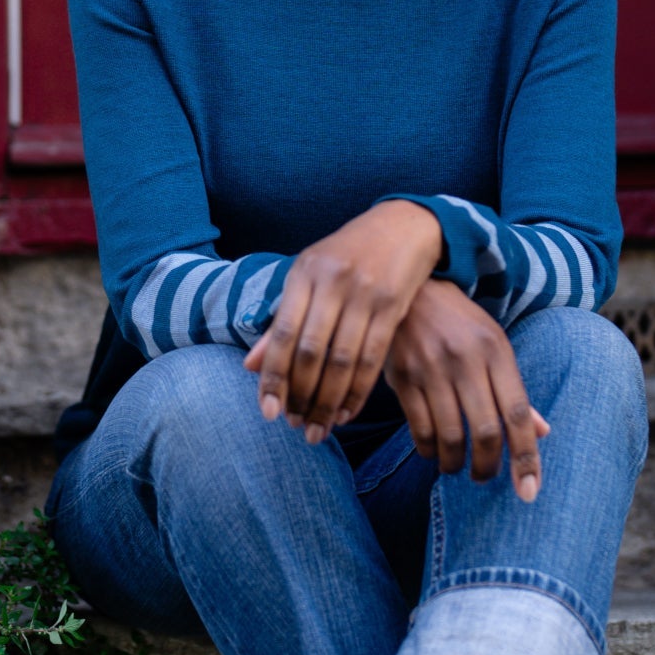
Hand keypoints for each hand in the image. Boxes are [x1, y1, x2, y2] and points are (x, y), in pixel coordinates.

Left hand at [243, 199, 442, 440]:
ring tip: (319, 428)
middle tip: (295, 427)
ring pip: (342, 360)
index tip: (267, 412)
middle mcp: (331, 282)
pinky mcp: (393, 305)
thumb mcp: (309, 276)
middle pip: (311, 352)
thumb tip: (249, 367)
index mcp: (303, 273)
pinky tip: (347, 413)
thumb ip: (280, 321)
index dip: (273, 377)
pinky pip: (372, 358)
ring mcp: (364, 293)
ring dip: (328, 401)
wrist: (404, 226)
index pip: (281, 334)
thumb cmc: (347, 255)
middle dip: (301, 396)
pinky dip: (358, 391)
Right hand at [386, 280, 548, 500]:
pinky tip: (431, 450)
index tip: (529, 491)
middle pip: (485, 431)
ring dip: (455, 463)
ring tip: (456, 467)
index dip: (526, 457)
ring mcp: (432, 368)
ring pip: (449, 436)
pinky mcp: (403, 376)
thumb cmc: (461, 324)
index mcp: (496, 351)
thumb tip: (541, 433)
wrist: (413, 290)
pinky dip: (427, 449)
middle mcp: (466, 360)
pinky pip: (419, 428)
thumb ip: (514, 390)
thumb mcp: (494, 345)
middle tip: (484, 477)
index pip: (517, 414)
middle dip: (488, 468)